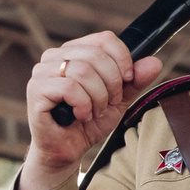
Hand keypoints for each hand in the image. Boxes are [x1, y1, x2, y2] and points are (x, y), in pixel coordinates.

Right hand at [18, 32, 161, 189]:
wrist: (67, 149)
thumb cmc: (88, 122)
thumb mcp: (118, 100)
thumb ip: (134, 81)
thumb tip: (154, 62)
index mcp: (74, 51)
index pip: (104, 39)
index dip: (122, 59)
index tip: (127, 81)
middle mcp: (55, 57)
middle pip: (96, 55)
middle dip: (111, 84)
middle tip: (108, 103)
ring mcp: (42, 71)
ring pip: (83, 71)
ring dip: (97, 97)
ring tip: (94, 112)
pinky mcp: (36, 89)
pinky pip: (69, 88)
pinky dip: (83, 105)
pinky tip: (81, 115)